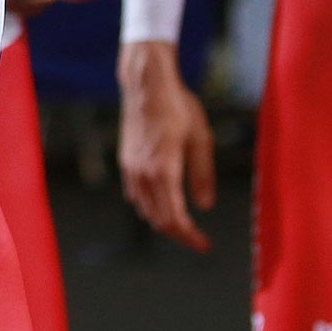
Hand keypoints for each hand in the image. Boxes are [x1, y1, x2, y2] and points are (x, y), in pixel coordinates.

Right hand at [117, 39, 215, 250]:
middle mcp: (143, 174)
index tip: (204, 245)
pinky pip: (136, 195)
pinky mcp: (126, 160)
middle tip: (198, 238)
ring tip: (184, 223)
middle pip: (158, 220)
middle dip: (179, 233)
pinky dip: (150, 206)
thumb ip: (203, 175)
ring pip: (145, 209)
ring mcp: (131, 168)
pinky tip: (163, 201)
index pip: (174, 219)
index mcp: (163, 171)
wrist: (147, 85)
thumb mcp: (201, 139)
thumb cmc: (178, 107)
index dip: (190, 237)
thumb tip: (205, 206)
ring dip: (163, 221)